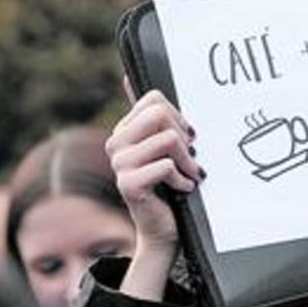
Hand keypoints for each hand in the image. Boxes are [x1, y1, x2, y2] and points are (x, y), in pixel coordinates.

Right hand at [105, 89, 201, 252]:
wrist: (164, 230)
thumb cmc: (169, 188)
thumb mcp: (165, 149)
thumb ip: (152, 118)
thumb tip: (127, 76)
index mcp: (124, 131)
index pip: (154, 100)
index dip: (178, 117)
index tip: (187, 138)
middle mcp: (116, 144)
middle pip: (160, 114)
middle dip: (184, 137)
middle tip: (191, 157)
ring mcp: (119, 163)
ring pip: (167, 140)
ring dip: (188, 162)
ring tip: (190, 175)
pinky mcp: (128, 184)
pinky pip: (166, 166)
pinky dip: (183, 179)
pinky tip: (182, 189)